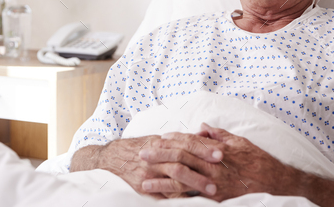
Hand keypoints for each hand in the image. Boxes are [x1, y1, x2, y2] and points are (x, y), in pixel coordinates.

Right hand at [96, 135, 222, 198]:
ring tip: (211, 190)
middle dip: (202, 167)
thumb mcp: (157, 139)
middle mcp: (155, 157)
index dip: (203, 148)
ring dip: (195, 184)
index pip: (186, 144)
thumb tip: (202, 134)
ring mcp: (149, 174)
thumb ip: (179, 139)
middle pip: (182, 161)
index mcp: (160, 142)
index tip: (220, 153)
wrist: (113, 159)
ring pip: (175, 179)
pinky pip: (165, 195)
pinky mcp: (144, 188)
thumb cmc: (140, 148)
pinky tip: (193, 201)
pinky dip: (180, 198)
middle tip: (221, 172)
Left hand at [139, 123, 299, 201]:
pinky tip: (163, 199)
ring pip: (183, 180)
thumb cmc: (258, 161)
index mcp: (218, 149)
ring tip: (145, 180)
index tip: (159, 138)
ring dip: (162, 180)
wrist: (277, 184)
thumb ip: (219, 134)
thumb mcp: (240, 142)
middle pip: (181, 158)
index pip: (190, 142)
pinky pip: (192, 197)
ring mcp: (214, 184)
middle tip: (142, 154)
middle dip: (160, 156)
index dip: (173, 140)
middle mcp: (214, 166)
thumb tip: (202, 127)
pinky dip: (176, 198)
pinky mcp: (216, 198)